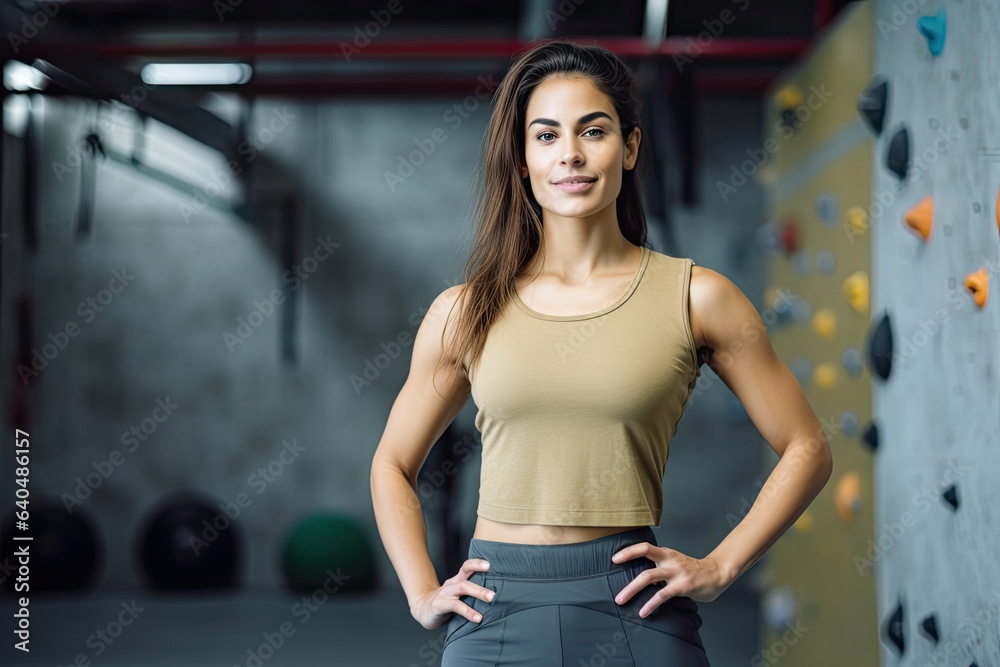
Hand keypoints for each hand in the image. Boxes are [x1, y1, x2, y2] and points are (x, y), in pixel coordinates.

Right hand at [409, 559, 494, 629]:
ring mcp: (444, 594)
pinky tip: (477, 618)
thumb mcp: (458, 596)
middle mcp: (451, 585)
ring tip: (490, 599)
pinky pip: (455, 606)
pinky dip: (468, 612)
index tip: (489, 565)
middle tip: (494, 593)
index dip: (477, 564)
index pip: (466, 567)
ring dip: (477, 593)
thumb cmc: (445, 603)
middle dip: (481, 585)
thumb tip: (495, 597)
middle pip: (466, 579)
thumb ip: (471, 594)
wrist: (422, 609)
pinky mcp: (439, 605)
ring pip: (461, 589)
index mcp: (456, 581)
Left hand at [610, 542, 730, 617]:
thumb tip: (640, 579)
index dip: (628, 551)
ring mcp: (676, 572)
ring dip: (632, 589)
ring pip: (648, 576)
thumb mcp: (674, 563)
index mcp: (666, 553)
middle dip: (625, 571)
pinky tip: (644, 612)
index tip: (614, 559)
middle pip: (642, 559)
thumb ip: (659, 567)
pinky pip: (662, 594)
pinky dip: (651, 604)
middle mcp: (669, 560)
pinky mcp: (683, 585)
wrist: (717, 574)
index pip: (644, 547)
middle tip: (614, 590)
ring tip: (621, 600)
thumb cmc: (692, 571)